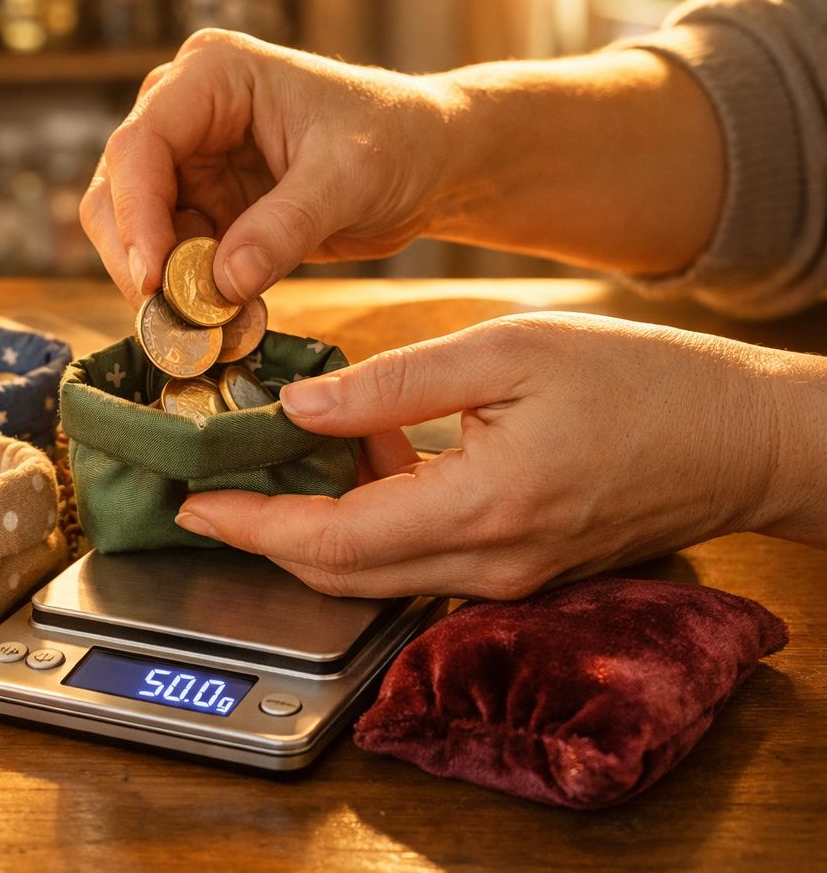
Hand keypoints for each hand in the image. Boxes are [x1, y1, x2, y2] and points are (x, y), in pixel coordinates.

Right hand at [79, 29, 454, 305]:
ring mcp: (189, 161)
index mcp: (213, 74)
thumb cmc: (398, 140)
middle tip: (168, 319)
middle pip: (120, 188)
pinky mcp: (202, 206)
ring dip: (159, 283)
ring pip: (133, 230)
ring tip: (203, 327)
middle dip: (138, 257)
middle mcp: (184, 111)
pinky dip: (185, 295)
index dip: (137, 214)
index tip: (152, 279)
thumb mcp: (349, 177)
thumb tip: (223, 283)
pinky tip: (221, 322)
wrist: (428, 162)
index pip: (142, 143)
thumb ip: (286, 226)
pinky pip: (170, 258)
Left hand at [173, 312, 826, 598]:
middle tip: (211, 486)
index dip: (250, 526)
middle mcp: (487, 566)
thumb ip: (395, 385)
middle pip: (340, 574)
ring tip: (286, 449)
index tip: (190, 506)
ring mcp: (503, 579)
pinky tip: (368, 452)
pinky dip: (372, 517)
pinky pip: (417, 558)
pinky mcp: (515, 571)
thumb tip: (299, 406)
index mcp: (481, 509)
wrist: (740, 438)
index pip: (331, 542)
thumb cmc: (641, 382)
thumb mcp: (510, 350)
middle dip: (265, 534)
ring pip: (375, 571)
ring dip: (318, 521)